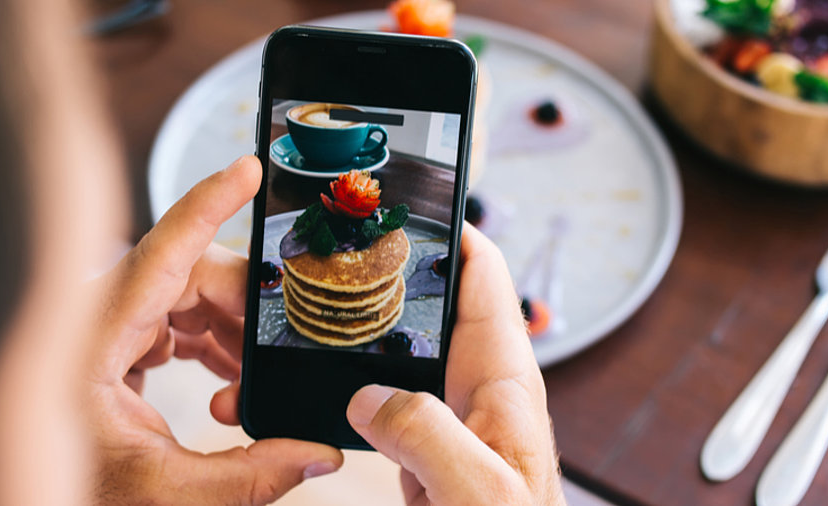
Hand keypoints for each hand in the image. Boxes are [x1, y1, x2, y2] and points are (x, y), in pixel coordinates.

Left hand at [87, 156, 342, 503]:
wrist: (34, 482)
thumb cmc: (72, 486)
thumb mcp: (161, 491)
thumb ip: (245, 478)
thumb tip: (316, 456)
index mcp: (92, 342)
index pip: (159, 255)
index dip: (208, 206)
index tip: (247, 171)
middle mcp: (97, 316)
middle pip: (192, 276)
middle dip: (245, 313)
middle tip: (274, 360)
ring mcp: (108, 321)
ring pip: (192, 295)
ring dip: (234, 336)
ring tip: (243, 391)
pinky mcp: (119, 334)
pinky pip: (180, 317)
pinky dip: (215, 345)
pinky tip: (228, 382)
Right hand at [346, 224, 565, 504]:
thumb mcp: (479, 488)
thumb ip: (428, 433)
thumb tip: (369, 395)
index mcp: (503, 380)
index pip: (484, 278)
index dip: (452, 232)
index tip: (408, 203)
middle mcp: (476, 387)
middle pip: (436, 305)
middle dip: (395, 271)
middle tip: (347, 242)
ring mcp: (448, 415)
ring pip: (405, 349)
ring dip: (370, 326)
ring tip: (325, 298)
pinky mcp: (425, 445)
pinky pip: (386, 397)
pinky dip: (355, 382)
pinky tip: (327, 376)